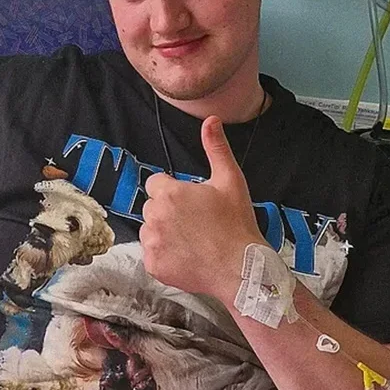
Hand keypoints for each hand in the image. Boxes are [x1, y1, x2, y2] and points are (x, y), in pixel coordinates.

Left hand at [140, 116, 265, 299]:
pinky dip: (164, 256)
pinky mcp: (153, 264)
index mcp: (169, 193)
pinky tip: (186, 256)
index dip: (173, 191)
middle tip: (195, 223)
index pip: (156, 184)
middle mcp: (154, 216)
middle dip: (168, 212)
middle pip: (152, 207)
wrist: (239, 268)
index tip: (190, 203)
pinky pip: (152, 255)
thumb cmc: (236, 225)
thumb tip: (211, 121)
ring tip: (191, 241)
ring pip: (149, 231)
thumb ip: (216, 148)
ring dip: (164, 234)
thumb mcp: (230, 180)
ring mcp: (152, 242)